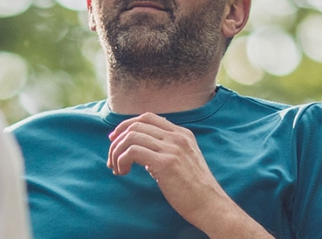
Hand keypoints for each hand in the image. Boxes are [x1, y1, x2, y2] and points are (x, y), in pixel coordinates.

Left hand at [108, 113, 272, 238]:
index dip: (127, 125)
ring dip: (117, 152)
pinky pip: (132, 151)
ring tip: (117, 168)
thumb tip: (138, 150)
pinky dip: (122, 160)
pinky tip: (124, 172)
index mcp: (182, 134)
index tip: (115, 140)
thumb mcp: (183, 161)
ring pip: (131, 136)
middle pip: (136, 125)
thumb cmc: (194, 189)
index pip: (147, 117)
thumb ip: (165, 151)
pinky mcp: (165, 163)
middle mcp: (177, 137)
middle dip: (117, 140)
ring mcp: (172, 148)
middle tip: (111, 158)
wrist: (209, 204)